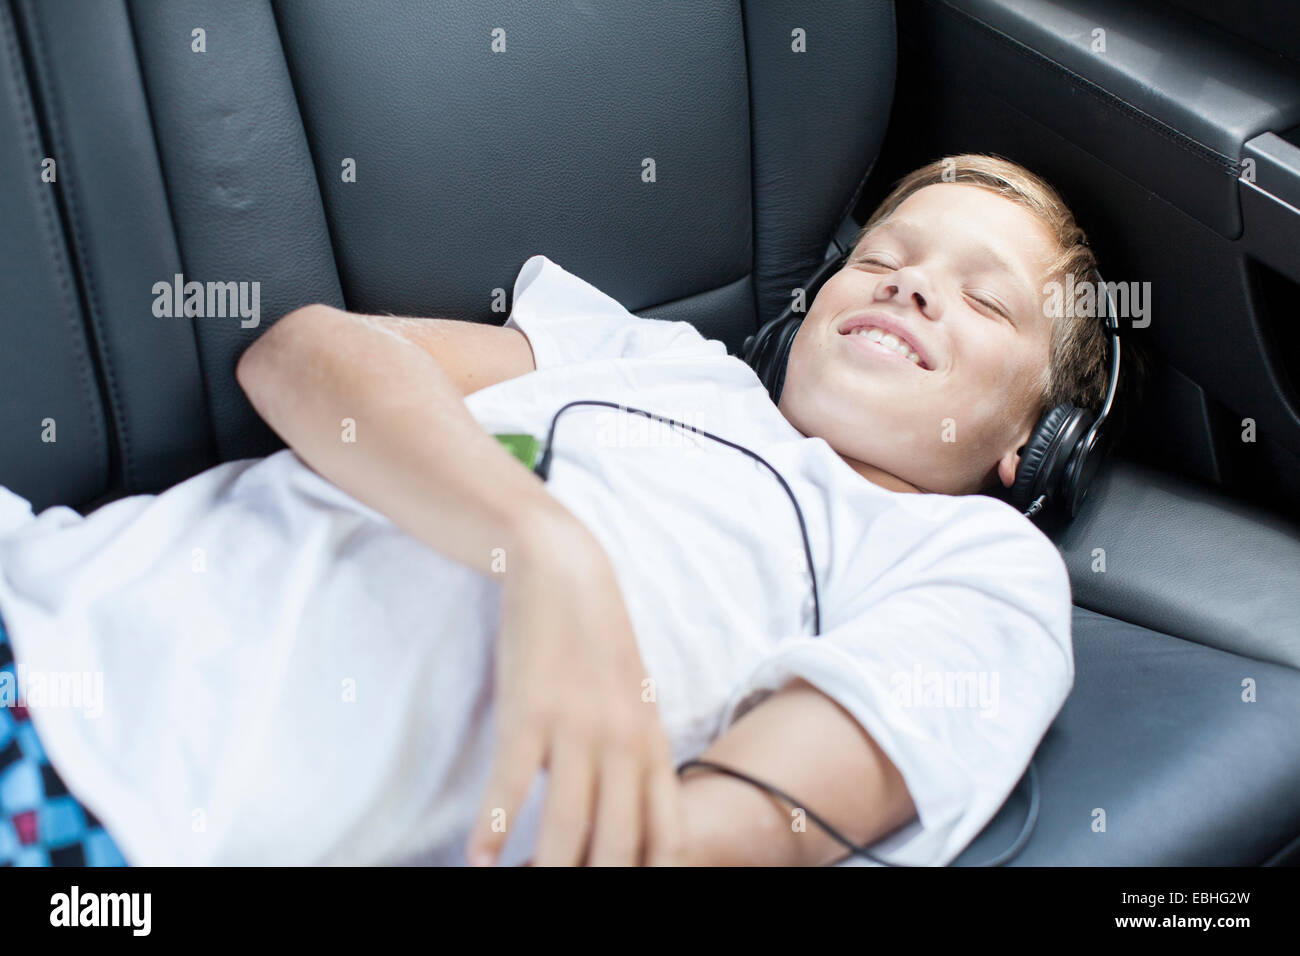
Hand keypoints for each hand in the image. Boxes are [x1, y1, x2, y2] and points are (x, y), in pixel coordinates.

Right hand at [465, 510, 686, 865]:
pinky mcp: (529, 711)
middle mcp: (624, 744)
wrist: (566, 574)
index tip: (628, 900)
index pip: (667, 838)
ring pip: (567, 826)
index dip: (651, 880)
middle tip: (563, 904)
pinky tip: (478, 858)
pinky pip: (510, 784)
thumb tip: (633, 823)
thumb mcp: (637, 704)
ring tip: (523, 894)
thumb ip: (638, 762)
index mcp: (654, 746)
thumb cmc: (599, 647)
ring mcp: (577, 727)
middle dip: (595, 884)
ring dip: (547, 872)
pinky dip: (493, 828)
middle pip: (619, 845)